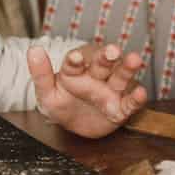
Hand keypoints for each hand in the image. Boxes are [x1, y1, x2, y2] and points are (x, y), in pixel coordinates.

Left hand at [27, 43, 147, 138]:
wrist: (74, 124)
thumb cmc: (61, 103)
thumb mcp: (46, 94)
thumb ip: (41, 74)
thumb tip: (33, 50)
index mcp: (76, 70)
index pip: (75, 62)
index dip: (76, 60)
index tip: (75, 57)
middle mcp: (96, 76)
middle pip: (102, 64)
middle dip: (107, 56)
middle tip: (112, 50)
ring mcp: (110, 90)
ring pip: (120, 76)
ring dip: (127, 68)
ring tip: (134, 59)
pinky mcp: (121, 107)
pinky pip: (130, 102)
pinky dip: (136, 98)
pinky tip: (141, 93)